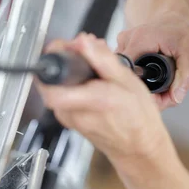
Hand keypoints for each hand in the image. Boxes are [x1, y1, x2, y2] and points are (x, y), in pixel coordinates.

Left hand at [35, 33, 172, 167]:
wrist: (138, 147)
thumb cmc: (137, 117)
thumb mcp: (128, 81)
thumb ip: (102, 59)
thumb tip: (82, 41)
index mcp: (90, 100)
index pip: (51, 78)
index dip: (56, 56)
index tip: (71, 46)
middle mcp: (73, 112)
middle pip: (53, 78)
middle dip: (66, 60)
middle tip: (86, 53)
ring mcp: (67, 118)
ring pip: (57, 85)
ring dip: (71, 72)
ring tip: (93, 68)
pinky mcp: (67, 120)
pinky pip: (63, 94)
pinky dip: (74, 84)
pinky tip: (92, 82)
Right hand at [118, 9, 188, 109]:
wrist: (174, 18)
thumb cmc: (183, 32)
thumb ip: (186, 74)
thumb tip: (176, 97)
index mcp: (140, 40)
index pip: (130, 74)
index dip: (144, 92)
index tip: (160, 99)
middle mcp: (125, 41)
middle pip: (126, 77)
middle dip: (146, 93)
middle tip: (166, 96)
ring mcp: (120, 44)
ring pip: (125, 75)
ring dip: (143, 86)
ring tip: (162, 88)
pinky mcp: (121, 49)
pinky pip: (126, 69)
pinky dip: (139, 78)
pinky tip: (153, 80)